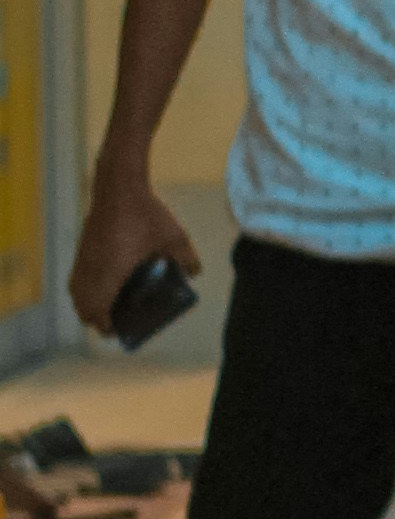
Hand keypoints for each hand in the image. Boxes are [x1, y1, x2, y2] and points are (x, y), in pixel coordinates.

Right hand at [70, 175, 199, 337]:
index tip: (117, 332)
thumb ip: (187, 258)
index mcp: (111, 273)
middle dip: (95, 319)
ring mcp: (84, 259)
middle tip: (114, 323)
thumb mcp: (175, 237)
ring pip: (76, 292)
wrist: (118, 186)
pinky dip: (83, 288)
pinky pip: (76, 278)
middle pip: (83, 307)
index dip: (105, 326)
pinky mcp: (82, 248)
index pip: (98, 310)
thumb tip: (195, 274)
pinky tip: (98, 286)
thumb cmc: (146, 213)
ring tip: (106, 308)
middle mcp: (92, 270)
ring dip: (87, 304)